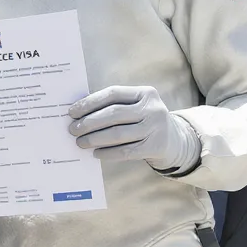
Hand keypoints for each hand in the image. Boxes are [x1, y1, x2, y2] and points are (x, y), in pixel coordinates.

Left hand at [69, 85, 197, 171]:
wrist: (175, 140)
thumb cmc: (143, 120)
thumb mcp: (135, 106)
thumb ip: (113, 106)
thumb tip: (78, 113)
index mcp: (145, 93)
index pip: (112, 94)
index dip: (89, 102)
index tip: (71, 112)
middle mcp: (153, 109)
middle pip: (113, 114)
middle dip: (89, 122)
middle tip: (73, 129)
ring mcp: (157, 128)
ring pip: (118, 134)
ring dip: (95, 139)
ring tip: (80, 142)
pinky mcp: (156, 147)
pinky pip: (126, 151)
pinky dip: (108, 153)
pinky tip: (96, 153)